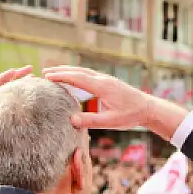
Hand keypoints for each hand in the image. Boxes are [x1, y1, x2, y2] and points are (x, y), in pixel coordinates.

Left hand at [0, 66, 32, 153]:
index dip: (3, 78)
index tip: (14, 71)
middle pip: (4, 83)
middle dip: (17, 76)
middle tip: (31, 69)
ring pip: (9, 88)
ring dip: (20, 82)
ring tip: (35, 78)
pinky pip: (9, 97)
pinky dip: (18, 93)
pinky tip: (29, 93)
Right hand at [43, 66, 186, 139]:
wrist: (148, 108)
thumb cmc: (131, 115)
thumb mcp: (111, 122)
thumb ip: (91, 121)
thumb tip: (71, 120)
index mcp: (102, 87)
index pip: (77, 78)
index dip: (61, 76)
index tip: (47, 76)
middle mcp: (103, 80)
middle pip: (78, 71)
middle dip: (61, 71)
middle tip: (45, 72)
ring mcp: (106, 79)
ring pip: (83, 72)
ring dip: (68, 71)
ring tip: (54, 73)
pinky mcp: (108, 82)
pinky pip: (89, 75)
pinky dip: (77, 75)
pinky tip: (73, 79)